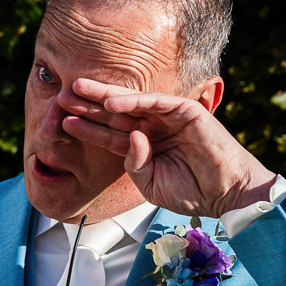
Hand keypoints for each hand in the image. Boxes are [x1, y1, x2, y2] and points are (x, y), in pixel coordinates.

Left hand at [59, 78, 278, 219]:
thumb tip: (129, 137)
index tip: (62, 123)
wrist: (224, 195)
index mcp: (143, 147)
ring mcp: (169, 118)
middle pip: (114, 113)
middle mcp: (153, 129)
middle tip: (60, 96)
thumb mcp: (150, 184)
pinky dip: (132, 100)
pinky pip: (154, 102)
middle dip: (87, 105)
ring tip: (76, 90)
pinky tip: (110, 101)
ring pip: (130, 103)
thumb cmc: (191, 192)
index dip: (87, 128)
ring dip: (102, 96)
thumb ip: (133, 164)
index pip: (109, 134)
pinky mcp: (185, 111)